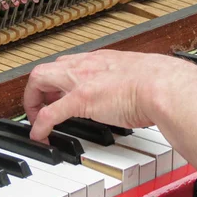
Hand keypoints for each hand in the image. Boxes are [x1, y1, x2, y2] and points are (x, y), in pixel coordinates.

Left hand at [23, 50, 196, 141]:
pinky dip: (39, 125)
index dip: (57, 80)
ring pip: (39, 80)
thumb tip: (134, 93)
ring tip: (36, 120)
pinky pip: (49, 113)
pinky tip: (39, 136)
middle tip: (39, 107)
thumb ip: (129, 82)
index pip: (67, 64)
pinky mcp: (80, 100)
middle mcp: (86, 66)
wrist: (163, 86)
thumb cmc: (159, 83)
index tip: (57, 94)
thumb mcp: (138, 77)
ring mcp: (81, 81)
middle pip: (46, 68)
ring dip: (32, 101)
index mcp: (100, 60)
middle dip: (37, 89)